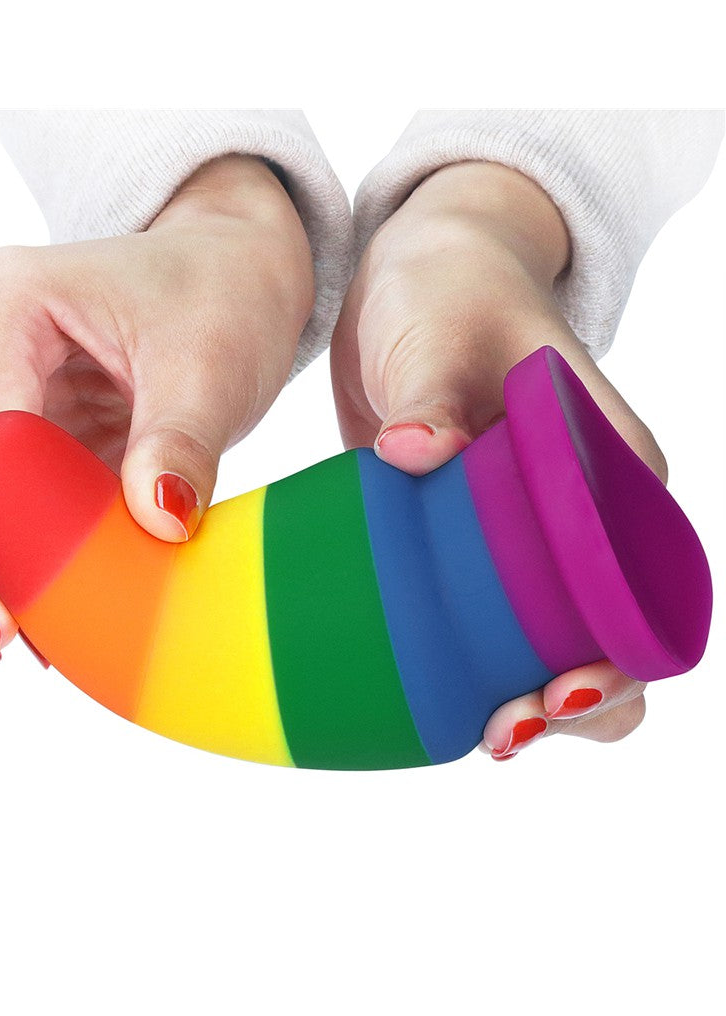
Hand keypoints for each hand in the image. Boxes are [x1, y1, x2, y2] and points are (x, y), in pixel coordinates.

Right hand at [0, 154, 313, 659]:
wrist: (231, 271)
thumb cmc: (221, 296)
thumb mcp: (212, 366)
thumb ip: (180, 443)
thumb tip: (158, 523)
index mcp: (11, 300)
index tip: (17, 610)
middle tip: (12, 624)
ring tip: (26, 620)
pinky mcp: (6, 418)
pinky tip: (38, 592)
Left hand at [330, 160, 668, 760]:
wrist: (409, 280)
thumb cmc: (450, 289)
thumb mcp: (443, 329)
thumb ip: (435, 391)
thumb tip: (414, 452)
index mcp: (615, 466)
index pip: (650, 586)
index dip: (624, 659)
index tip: (561, 694)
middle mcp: (588, 512)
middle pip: (612, 634)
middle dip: (576, 701)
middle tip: (505, 731)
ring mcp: (531, 535)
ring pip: (551, 642)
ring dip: (524, 697)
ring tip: (478, 730)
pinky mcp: (473, 542)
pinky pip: (485, 620)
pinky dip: (470, 665)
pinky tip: (433, 696)